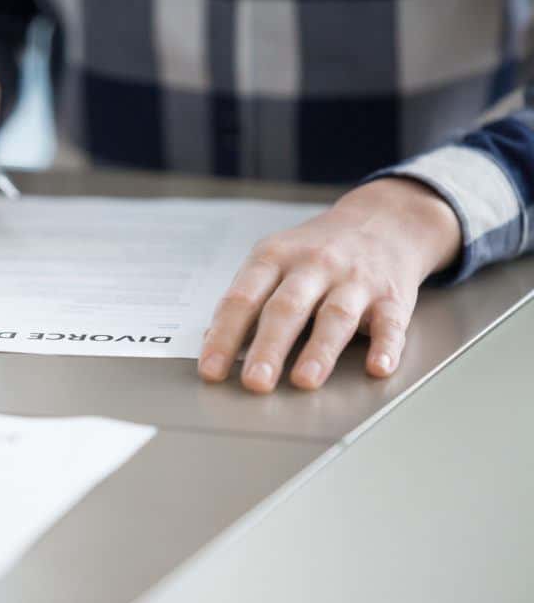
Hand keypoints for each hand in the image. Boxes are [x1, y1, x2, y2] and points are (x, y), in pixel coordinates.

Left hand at [199, 178, 462, 392]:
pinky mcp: (392, 296)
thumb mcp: (273, 260)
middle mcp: (314, 265)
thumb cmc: (314, 252)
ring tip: (303, 381)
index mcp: (274, 257)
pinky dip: (386, 347)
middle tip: (254, 382)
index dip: (224, 335)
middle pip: (287, 308)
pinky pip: (390, 323)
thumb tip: (212, 341)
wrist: (382, 220)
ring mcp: (354, 280)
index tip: (211, 371)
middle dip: (269, 347)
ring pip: (335, 316)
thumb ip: (247, 299)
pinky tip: (376, 368)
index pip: (243, 298)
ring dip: (319, 350)